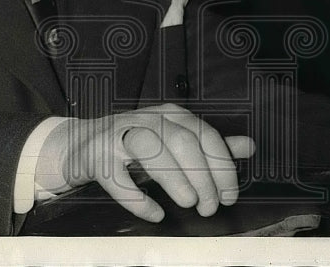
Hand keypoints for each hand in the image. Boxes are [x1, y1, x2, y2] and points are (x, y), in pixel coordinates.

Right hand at [42, 103, 254, 221]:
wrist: (80, 145)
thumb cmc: (134, 146)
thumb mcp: (173, 142)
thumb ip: (210, 146)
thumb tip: (249, 147)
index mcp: (169, 115)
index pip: (203, 134)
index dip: (221, 166)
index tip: (229, 195)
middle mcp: (145, 120)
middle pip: (180, 140)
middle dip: (201, 176)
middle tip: (209, 207)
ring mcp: (117, 136)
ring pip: (149, 147)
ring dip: (173, 177)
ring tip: (188, 203)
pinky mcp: (96, 157)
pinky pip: (115, 177)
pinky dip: (137, 198)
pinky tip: (154, 214)